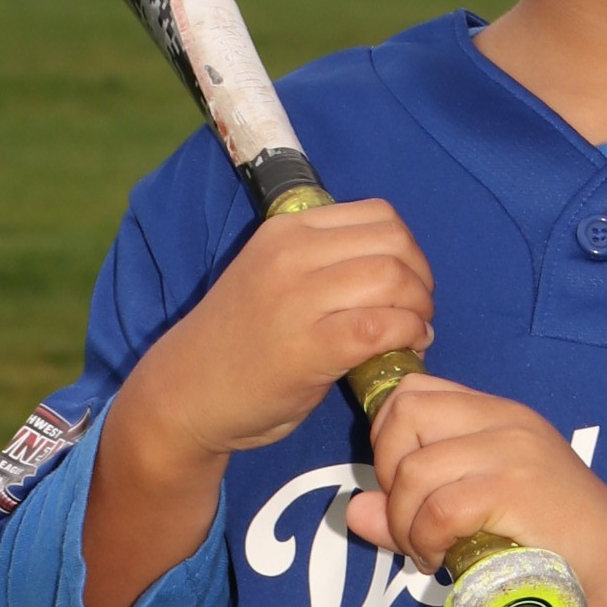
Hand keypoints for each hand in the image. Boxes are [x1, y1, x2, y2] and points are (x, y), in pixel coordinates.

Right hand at [124, 200, 434, 467]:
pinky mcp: (310, 347)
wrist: (185, 392)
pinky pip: (383, 326)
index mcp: (287, 230)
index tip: (408, 282)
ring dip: (419, 309)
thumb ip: (323, 262)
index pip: (379, 215)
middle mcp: (292, 254)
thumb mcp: (273, 277)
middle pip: (394, 244)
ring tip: (414, 333)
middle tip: (418, 312)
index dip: (409, 249)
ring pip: (393, 279)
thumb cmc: (237, 341)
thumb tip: (395, 267)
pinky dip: (408, 336)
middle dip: (422, 279)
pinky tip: (406, 351)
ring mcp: (299, 299)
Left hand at [351, 372, 606, 606]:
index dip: (386, 439)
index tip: (402, 490)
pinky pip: (439, 506)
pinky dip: (425, 539)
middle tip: (410, 524)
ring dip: (404, 521)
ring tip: (428, 551)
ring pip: (413, 469)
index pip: (410, 392)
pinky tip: (444, 560)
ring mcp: (512, 450)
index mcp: (495, 414)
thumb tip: (356, 511)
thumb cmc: (558, 543)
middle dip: (387, 475)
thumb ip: (417, 504)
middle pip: (400, 416)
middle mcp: (503, 420)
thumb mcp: (483, 512)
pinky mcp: (517, 488)